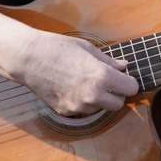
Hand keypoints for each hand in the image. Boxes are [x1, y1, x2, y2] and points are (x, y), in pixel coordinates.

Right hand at [10, 30, 138, 116]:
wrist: (29, 59)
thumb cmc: (58, 48)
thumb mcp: (88, 49)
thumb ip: (109, 61)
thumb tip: (124, 66)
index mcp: (102, 77)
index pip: (131, 89)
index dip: (129, 82)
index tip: (125, 77)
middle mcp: (92, 96)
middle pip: (119, 104)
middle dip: (117, 93)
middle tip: (108, 81)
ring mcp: (78, 107)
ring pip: (100, 108)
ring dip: (100, 99)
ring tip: (85, 82)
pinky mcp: (66, 112)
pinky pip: (83, 110)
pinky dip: (83, 102)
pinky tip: (72, 87)